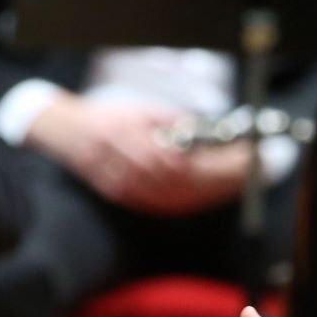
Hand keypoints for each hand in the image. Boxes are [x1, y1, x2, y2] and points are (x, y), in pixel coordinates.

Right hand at [26, 93, 236, 214]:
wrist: (68, 133)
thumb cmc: (109, 118)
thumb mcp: (142, 111)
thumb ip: (174, 125)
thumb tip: (209, 134)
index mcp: (131, 140)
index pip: (185, 159)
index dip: (216, 161)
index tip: (242, 154)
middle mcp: (126, 168)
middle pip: (184, 183)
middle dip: (221, 178)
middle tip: (247, 169)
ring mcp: (124, 188)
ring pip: (176, 198)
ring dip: (210, 193)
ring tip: (236, 181)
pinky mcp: (123, 198)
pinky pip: (162, 205)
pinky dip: (190, 201)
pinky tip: (209, 194)